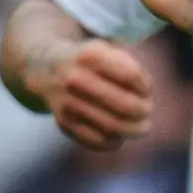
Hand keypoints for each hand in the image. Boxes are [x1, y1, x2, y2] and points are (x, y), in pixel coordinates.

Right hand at [39, 37, 153, 151]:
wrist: (44, 68)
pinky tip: (119, 136)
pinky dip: (114, 141)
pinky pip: (98, 140)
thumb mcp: (108, 51)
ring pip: (114, 126)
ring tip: (141, 127)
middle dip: (144, 110)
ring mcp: (68, 102)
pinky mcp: (64, 122)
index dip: (145, 86)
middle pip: (126, 105)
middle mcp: (75, 78)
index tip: (146, 89)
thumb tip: (145, 96)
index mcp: (90, 55)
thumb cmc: (89, 61)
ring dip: (134, 129)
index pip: (132, 76)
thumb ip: (131, 69)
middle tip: (147, 111)